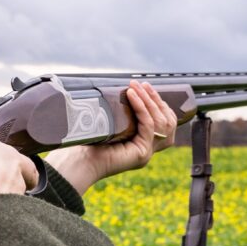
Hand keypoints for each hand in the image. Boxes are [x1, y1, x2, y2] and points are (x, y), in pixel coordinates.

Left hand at [44, 80, 176, 193]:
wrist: (79, 161)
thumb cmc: (89, 142)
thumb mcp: (112, 123)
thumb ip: (124, 112)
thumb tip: (129, 88)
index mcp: (142, 143)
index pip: (164, 123)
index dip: (159, 103)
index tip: (145, 87)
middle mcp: (148, 150)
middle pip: (167, 122)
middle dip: (155, 99)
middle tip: (141, 83)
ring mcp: (147, 153)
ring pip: (160, 123)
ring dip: (148, 100)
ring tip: (135, 86)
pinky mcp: (142, 154)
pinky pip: (148, 126)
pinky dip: (141, 108)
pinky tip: (131, 95)